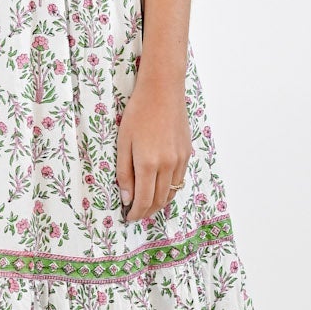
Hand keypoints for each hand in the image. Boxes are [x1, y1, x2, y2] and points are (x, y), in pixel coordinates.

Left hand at [116, 77, 190, 224]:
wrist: (163, 91)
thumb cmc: (138, 113)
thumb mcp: (123, 142)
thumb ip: (125, 172)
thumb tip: (127, 197)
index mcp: (149, 164)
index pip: (144, 200)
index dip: (136, 213)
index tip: (129, 217)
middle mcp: (168, 165)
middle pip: (160, 200)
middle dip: (147, 211)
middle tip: (136, 214)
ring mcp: (180, 160)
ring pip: (172, 192)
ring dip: (159, 203)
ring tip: (147, 205)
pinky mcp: (187, 153)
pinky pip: (179, 179)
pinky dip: (169, 189)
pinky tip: (160, 187)